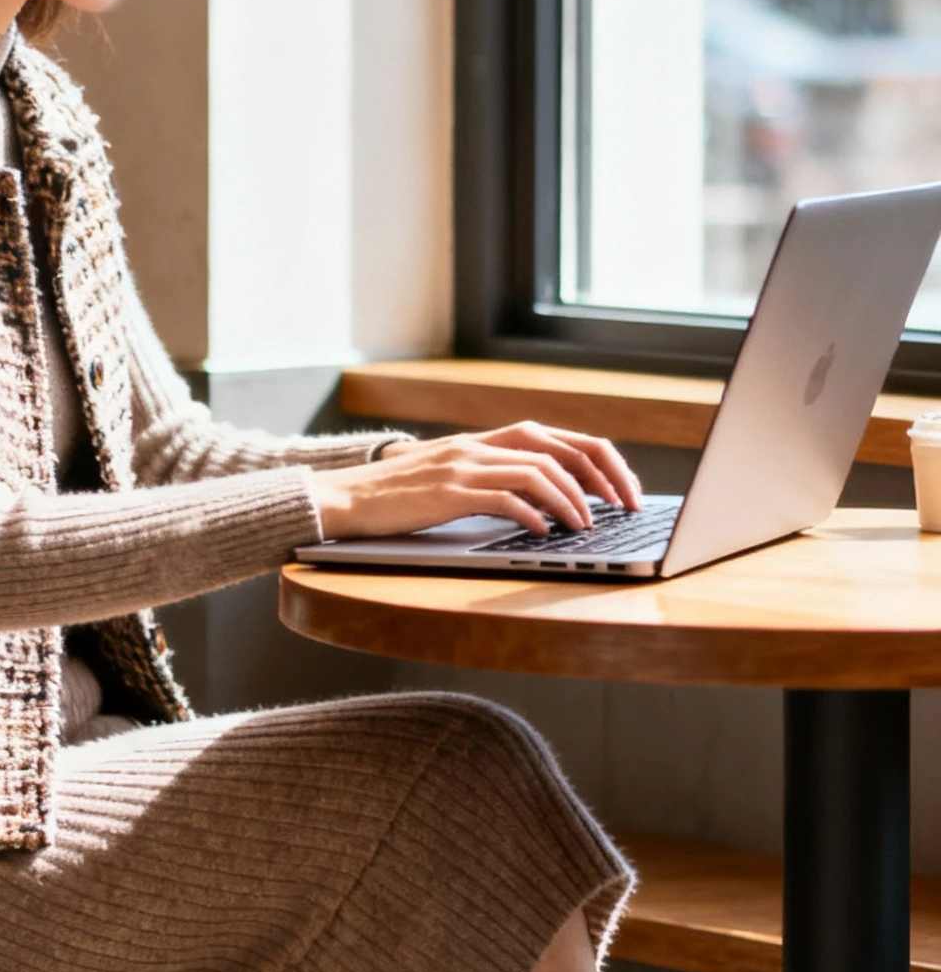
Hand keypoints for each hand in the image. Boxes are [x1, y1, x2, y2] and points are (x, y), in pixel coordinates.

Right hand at [312, 422, 642, 541]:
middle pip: (559, 449)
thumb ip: (493, 480)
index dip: (598, 461)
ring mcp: (464, 466)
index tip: (622, 490)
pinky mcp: (449, 492)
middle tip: (624, 506)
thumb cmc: (400, 497)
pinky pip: (505, 498)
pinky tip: (545, 532)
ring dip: (572, 501)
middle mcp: (479, 445)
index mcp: (485, 440)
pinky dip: (534, 514)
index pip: (558, 438)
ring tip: (586, 526)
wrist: (346, 497)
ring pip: (538, 472)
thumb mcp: (453, 479)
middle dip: (602, 477)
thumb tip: (546, 505)